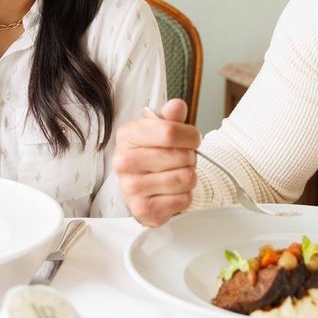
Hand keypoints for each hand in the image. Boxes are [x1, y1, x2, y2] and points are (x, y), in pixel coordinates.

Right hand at [114, 98, 197, 226]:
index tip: (193, 139)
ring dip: (189, 177)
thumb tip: (176, 106)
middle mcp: (124, 162)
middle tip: (181, 159)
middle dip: (190, 157)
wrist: (142, 186)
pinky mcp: (144, 210)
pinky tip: (171, 191)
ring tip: (176, 174)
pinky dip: (184, 196)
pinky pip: (183, 199)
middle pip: (181, 156)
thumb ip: (171, 117)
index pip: (170, 132)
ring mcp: (131, 188)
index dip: (190, 135)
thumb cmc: (152, 154)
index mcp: (127, 135)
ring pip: (186, 178)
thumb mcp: (160, 130)